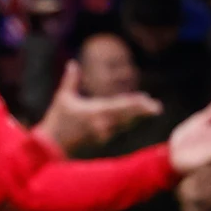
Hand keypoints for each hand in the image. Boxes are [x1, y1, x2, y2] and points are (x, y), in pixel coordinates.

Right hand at [37, 60, 163, 152]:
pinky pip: (120, 130)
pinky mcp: (102, 140)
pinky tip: (138, 118)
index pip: (119, 106)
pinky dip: (130, 123)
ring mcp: (103, 134)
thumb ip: (71, 80)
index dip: (134, 103)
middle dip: (143, 112)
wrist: (52, 147)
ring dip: (139, 117)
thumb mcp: (62, 98)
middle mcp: (102, 124)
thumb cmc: (56, 120)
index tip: (146, 98)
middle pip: (127, 116)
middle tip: (158, 108)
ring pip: (126, 124)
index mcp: (94, 112)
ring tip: (153, 110)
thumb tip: (73, 63)